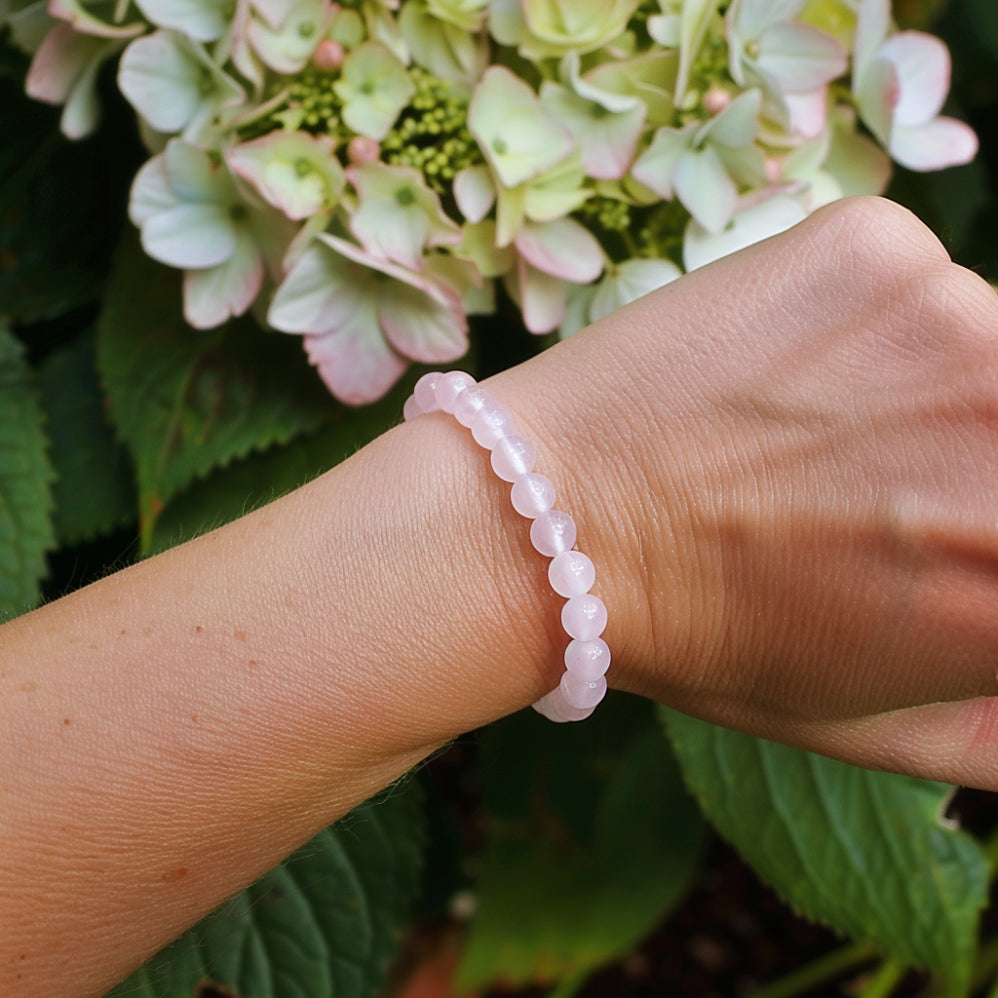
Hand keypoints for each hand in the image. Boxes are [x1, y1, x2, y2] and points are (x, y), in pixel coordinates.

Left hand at [499, 196, 997, 787]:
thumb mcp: (871, 724)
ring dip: (939, 388)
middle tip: (888, 483)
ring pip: (994, 348)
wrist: (551, 519)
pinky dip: (875, 324)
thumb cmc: (702, 633)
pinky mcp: (873, 247)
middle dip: (973, 463)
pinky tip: (782, 373)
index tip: (956, 526)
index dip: (987, 537)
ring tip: (822, 433)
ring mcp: (952, 322)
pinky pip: (923, 279)